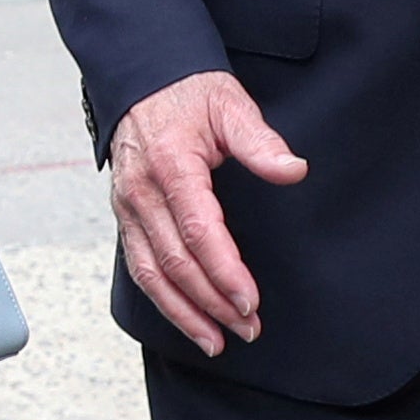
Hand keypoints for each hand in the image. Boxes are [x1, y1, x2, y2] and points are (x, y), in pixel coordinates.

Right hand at [109, 71, 306, 357]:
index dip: (225, 272)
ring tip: (217, 341)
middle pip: (176, 262)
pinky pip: (139, 266)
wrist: (142, 77)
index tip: (250, 301)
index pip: (198, 231)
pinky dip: (162, 299)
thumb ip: (260, 141)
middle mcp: (142, 190)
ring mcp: (127, 205)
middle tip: (248, 328)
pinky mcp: (125, 215)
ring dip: (184, 312)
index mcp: (171, 164)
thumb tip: (294, 169)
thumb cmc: (188, 92)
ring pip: (151, 273)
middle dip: (212, 303)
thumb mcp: (229, 104)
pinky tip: (186, 317)